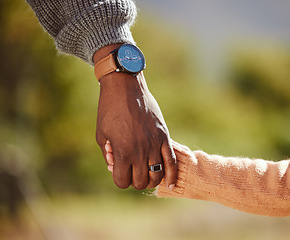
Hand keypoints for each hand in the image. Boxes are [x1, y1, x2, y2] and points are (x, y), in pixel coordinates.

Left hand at [94, 45, 176, 189]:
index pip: (122, 181)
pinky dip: (172, 175)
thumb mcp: (101, 134)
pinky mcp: (164, 136)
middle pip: (141, 182)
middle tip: (131, 170)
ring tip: (147, 175)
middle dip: (134, 180)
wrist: (125, 88)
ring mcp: (154, 144)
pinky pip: (172, 161)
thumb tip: (115, 167)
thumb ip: (108, 155)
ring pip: (157, 175)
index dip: (119, 179)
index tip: (118, 170)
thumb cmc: (109, 110)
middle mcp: (140, 151)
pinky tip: (171, 184)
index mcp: (122, 152)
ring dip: (151, 180)